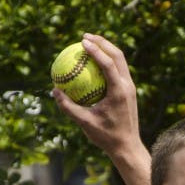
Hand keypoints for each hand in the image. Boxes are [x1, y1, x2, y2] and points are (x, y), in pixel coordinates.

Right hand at [52, 34, 140, 158]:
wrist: (127, 147)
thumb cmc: (107, 137)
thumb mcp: (85, 123)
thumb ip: (69, 107)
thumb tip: (54, 90)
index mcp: (119, 92)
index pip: (108, 64)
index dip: (96, 50)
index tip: (82, 41)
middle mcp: (128, 87)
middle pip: (118, 56)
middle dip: (102, 42)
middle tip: (85, 37)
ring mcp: (130, 88)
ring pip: (120, 61)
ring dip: (106, 49)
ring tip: (89, 43)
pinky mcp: (129, 92)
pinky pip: (118, 71)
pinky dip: (107, 62)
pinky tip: (93, 62)